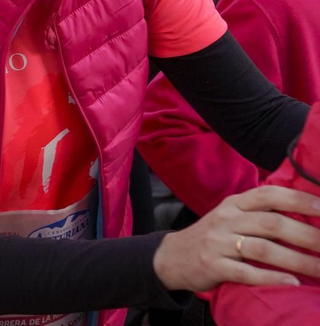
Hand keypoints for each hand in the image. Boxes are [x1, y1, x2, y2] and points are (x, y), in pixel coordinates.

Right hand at [152, 184, 319, 290]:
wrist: (172, 257)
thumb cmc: (213, 237)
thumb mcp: (232, 216)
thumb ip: (260, 213)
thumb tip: (306, 214)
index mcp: (234, 204)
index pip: (268, 195)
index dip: (298, 200)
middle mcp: (226, 219)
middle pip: (271, 224)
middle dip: (307, 236)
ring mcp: (218, 243)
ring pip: (263, 249)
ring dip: (297, 261)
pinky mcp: (213, 266)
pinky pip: (246, 272)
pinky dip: (272, 278)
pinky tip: (293, 283)